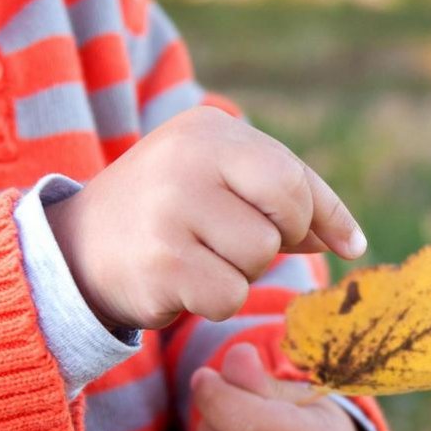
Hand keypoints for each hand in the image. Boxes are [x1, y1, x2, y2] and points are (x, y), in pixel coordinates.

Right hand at [44, 106, 366, 329]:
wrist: (78, 249)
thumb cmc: (170, 215)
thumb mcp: (224, 185)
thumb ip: (288, 202)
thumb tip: (352, 242)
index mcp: (209, 130)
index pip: (294, 178)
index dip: (322, 216)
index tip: (341, 244)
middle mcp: (187, 160)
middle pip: (284, 218)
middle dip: (275, 241)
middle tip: (235, 243)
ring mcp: (170, 209)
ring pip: (258, 259)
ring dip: (240, 272)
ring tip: (198, 258)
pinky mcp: (160, 262)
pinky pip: (229, 296)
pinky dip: (215, 300)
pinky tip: (181, 283)